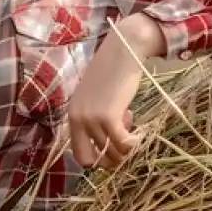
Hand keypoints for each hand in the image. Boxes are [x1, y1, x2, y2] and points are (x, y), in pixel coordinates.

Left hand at [67, 13, 164, 169]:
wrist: (123, 50)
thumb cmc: (113, 72)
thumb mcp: (97, 97)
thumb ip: (96, 118)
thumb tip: (108, 144)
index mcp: (72, 115)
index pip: (79, 155)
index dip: (98, 157)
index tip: (112, 143)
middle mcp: (78, 119)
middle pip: (92, 160)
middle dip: (111, 160)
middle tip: (124, 143)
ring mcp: (91, 118)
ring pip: (111, 153)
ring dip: (125, 146)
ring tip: (131, 123)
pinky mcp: (108, 116)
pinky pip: (123, 144)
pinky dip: (133, 144)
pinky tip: (139, 133)